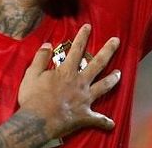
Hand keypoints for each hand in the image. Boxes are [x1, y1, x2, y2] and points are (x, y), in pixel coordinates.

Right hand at [17, 24, 121, 138]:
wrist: (36, 123)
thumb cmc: (32, 99)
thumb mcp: (31, 75)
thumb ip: (40, 58)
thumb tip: (47, 44)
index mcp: (67, 72)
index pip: (77, 49)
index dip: (83, 36)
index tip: (88, 27)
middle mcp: (80, 83)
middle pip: (98, 64)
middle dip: (108, 50)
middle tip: (116, 41)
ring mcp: (84, 99)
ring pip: (103, 86)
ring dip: (112, 79)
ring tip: (119, 73)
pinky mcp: (84, 115)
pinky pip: (98, 118)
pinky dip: (105, 121)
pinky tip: (111, 123)